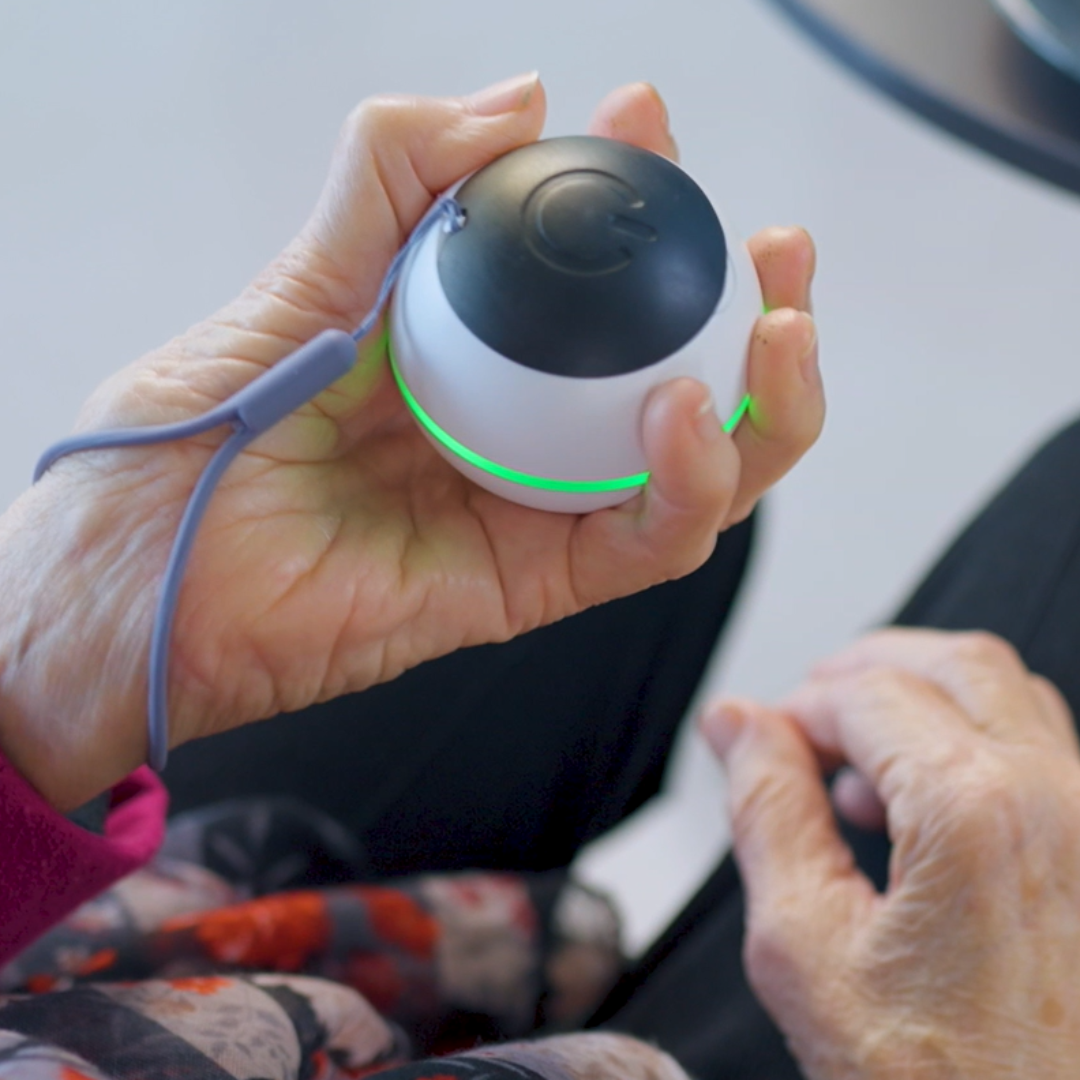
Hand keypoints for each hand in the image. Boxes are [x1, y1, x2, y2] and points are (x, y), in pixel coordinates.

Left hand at [0, 76, 822, 809]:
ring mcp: (530, 514)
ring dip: (762, 402)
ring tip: (778, 326)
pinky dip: (689, 482)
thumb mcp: (297, 285)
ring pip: (695, 470)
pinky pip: (643, 542)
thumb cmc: (192, 445)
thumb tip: (518, 100)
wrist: (141, 582)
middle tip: (774, 251)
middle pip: (676, 379)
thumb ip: (396, 186)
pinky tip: (684, 413)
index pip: (592, 288)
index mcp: (469, 360)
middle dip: (748, 311)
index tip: (649, 126)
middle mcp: (516, 435)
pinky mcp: (530, 589)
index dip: (642, 204)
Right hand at [702, 628, 1079, 1078]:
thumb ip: (765, 810)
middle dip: (864, 673)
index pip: (867, 693)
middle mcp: (1061, 799)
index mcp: (977, 811)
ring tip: (858, 768)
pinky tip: (925, 808)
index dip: (797, 706)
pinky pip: (1046, 750)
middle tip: (805, 718)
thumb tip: (737, 723)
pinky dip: (973, 743)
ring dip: (922, 701)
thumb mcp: (807, 947)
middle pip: (952, 662)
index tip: (760, 741)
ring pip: (1006, 695)